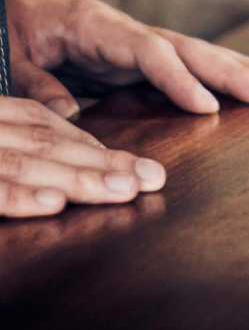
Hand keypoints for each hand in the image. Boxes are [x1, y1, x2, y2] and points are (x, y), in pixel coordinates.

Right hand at [0, 97, 165, 218]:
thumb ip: (12, 144)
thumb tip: (55, 167)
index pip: (45, 125)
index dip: (91, 145)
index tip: (135, 166)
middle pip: (47, 143)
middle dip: (103, 162)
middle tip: (152, 178)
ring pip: (25, 162)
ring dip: (78, 177)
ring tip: (125, 189)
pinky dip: (22, 196)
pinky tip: (56, 204)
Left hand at [4, 0, 248, 117]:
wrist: (10, 0)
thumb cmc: (11, 25)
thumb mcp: (12, 56)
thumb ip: (38, 84)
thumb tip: (68, 115)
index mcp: (98, 26)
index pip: (150, 52)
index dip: (180, 80)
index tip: (208, 108)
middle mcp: (128, 31)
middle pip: (192, 49)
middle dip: (238, 71)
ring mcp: (139, 43)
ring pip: (199, 55)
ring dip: (245, 70)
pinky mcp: (140, 58)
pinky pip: (188, 67)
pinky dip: (223, 77)